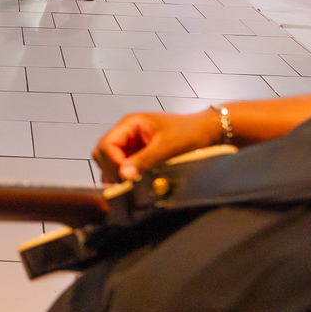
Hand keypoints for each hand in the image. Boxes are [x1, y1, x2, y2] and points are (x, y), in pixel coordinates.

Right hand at [91, 110, 221, 182]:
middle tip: (128, 184)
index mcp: (130, 124)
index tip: (127, 177)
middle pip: (103, 154)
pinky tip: (134, 186)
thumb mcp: (167, 147)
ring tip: (130, 187)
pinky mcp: (137, 155)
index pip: (106, 145)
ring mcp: (130, 145)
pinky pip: (122, 168)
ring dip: (117, 175)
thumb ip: (144, 160)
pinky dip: (125, 177)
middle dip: (112, 170)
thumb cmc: (189, 134)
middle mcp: (126, 133)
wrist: (207, 132)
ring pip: (110, 163)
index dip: (112, 162)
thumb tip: (123, 175)